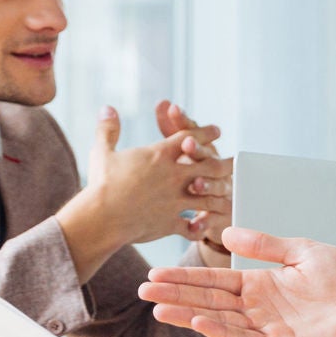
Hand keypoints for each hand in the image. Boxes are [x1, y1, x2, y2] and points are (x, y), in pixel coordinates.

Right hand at [61, 105, 230, 251]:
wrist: (101, 217)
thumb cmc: (101, 184)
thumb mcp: (103, 151)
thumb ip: (108, 129)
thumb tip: (107, 108)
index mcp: (159, 155)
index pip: (189, 137)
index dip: (204, 132)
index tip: (217, 130)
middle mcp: (173, 177)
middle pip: (209, 166)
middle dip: (224, 164)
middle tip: (234, 163)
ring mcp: (174, 201)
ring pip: (208, 198)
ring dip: (219, 195)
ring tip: (229, 194)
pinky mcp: (169, 223)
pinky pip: (191, 228)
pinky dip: (198, 228)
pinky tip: (202, 225)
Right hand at [139, 226, 335, 336]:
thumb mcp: (301, 251)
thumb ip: (264, 245)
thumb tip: (228, 234)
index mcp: (262, 283)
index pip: (215, 281)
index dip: (186, 277)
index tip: (157, 274)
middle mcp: (260, 306)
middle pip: (210, 301)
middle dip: (177, 295)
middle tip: (145, 291)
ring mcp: (269, 327)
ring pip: (220, 321)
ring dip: (190, 315)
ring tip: (159, 309)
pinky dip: (222, 333)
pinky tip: (200, 323)